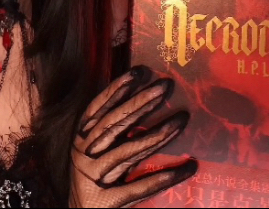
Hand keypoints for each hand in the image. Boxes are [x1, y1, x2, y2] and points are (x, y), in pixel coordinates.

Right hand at [69, 66, 197, 207]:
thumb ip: (111, 131)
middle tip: (166, 86)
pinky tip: (188, 167)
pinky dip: (165, 177)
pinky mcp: (109, 202)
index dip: (117, 89)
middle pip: (116, 124)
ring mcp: (96, 178)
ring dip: (159, 134)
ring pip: (130, 151)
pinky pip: (141, 187)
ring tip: (182, 119)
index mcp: (80, 140)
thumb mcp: (93, 151)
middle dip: (142, 102)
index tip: (139, 72)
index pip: (98, 109)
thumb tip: (142, 99)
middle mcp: (85, 155)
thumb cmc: (92, 179)